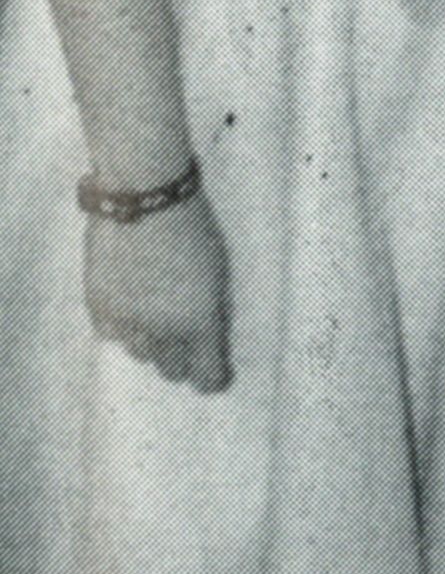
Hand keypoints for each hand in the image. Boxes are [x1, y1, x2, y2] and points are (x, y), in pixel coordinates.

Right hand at [83, 189, 232, 392]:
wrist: (145, 196)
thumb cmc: (193, 224)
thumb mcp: (217, 270)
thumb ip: (209, 309)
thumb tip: (204, 337)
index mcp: (200, 321)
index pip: (206, 375)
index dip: (211, 377)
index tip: (214, 374)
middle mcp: (164, 331)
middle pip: (171, 369)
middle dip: (180, 356)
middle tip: (182, 336)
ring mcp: (128, 322)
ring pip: (140, 352)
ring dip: (150, 339)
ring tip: (154, 309)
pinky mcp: (99, 308)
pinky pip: (111, 333)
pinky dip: (121, 323)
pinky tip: (129, 300)